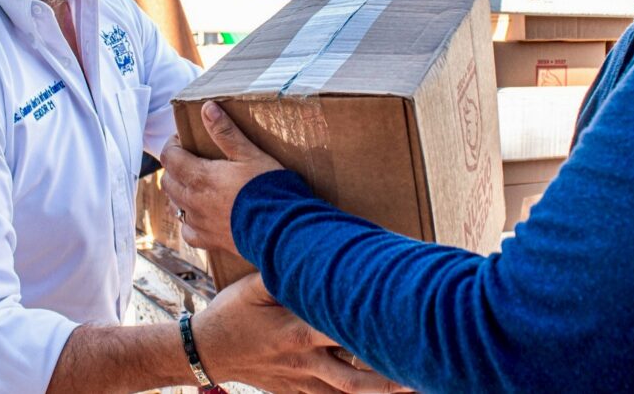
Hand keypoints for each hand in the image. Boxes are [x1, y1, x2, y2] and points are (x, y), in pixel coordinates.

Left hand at [161, 101, 281, 254]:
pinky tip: (199, 215)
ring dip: (179, 191)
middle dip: (174, 166)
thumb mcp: (250, 154)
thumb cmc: (267, 187)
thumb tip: (207, 108)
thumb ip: (226, 132)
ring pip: (175, 205)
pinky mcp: (209, 240)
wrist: (281, 229)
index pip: (170, 157)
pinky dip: (189, 221)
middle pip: (168, 181)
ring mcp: (199, 222)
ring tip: (195, 184)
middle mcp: (193, 201)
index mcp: (200, 176)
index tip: (183, 139)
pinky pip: (188, 232)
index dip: (173, 145)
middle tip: (190, 158)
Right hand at [192, 274, 409, 393]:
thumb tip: (314, 254)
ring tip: (415, 388)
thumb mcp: (253, 286)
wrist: (206, 351)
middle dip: (392, 375)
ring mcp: (303, 382)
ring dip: (380, 393)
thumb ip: (286, 273)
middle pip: (358, 374)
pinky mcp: (297, 392)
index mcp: (300, 331)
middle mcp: (307, 362)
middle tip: (427, 369)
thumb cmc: (232, 313)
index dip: (376, 323)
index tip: (405, 316)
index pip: (346, 328)